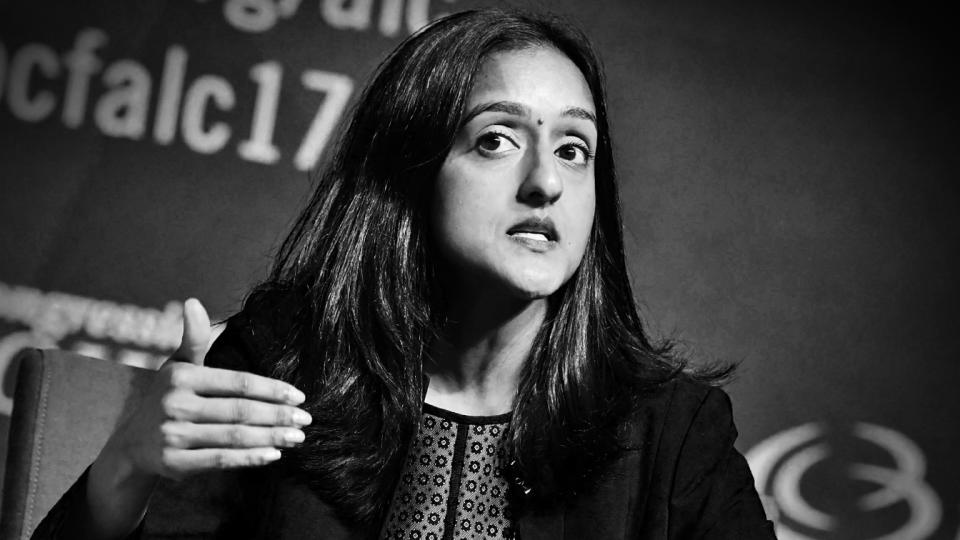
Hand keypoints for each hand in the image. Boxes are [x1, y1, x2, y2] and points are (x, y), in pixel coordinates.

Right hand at [102, 298, 310, 480]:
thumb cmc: (167, 396)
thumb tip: (192, 302)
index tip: (299, 396)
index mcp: (182, 377)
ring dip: (271, 437)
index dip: (271, 389)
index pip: (238, 383)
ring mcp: (173, 435)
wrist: (132, 443)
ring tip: (297, 437)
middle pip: (240, 410)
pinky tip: (273, 455)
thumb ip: (194, 338)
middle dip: (277, 415)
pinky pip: (219, 460)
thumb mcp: (177, 365)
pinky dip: (248, 458)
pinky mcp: (173, 463)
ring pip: (234, 436)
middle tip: (306, 419)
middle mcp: (175, 404)